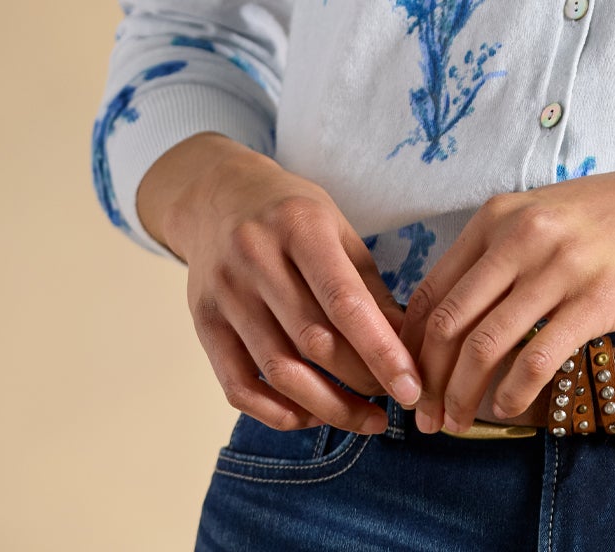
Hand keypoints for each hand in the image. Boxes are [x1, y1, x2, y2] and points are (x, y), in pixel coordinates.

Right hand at [138, 132, 424, 433]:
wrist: (218, 196)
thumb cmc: (292, 214)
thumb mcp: (337, 229)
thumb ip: (369, 286)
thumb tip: (407, 345)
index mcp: (300, 226)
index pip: (344, 301)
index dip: (381, 350)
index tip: (411, 386)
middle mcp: (256, 258)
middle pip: (313, 341)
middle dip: (361, 380)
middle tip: (396, 399)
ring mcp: (225, 293)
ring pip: (278, 371)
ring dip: (327, 407)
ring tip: (366, 419)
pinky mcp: (203, 324)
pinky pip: (238, 387)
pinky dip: (278, 412)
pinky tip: (311, 417)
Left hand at [397, 161, 614, 433]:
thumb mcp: (545, 212)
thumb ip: (500, 252)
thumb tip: (456, 314)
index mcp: (500, 215)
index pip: (433, 289)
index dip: (410, 344)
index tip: (410, 378)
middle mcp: (521, 236)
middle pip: (449, 323)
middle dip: (429, 379)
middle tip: (426, 416)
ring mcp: (559, 268)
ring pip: (484, 346)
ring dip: (463, 396)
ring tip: (459, 422)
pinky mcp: (597, 299)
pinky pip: (536, 359)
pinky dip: (512, 394)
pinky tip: (508, 409)